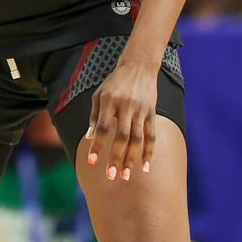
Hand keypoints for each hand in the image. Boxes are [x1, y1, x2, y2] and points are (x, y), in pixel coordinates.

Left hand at [83, 55, 159, 182]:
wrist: (139, 66)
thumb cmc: (114, 82)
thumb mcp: (99, 94)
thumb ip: (94, 116)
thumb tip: (89, 138)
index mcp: (109, 101)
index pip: (103, 128)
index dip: (97, 146)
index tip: (91, 162)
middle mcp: (126, 106)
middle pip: (121, 137)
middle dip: (116, 158)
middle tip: (111, 176)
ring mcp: (140, 110)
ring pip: (137, 139)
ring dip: (132, 159)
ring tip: (125, 175)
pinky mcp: (152, 113)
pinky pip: (151, 135)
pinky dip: (149, 152)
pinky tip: (145, 166)